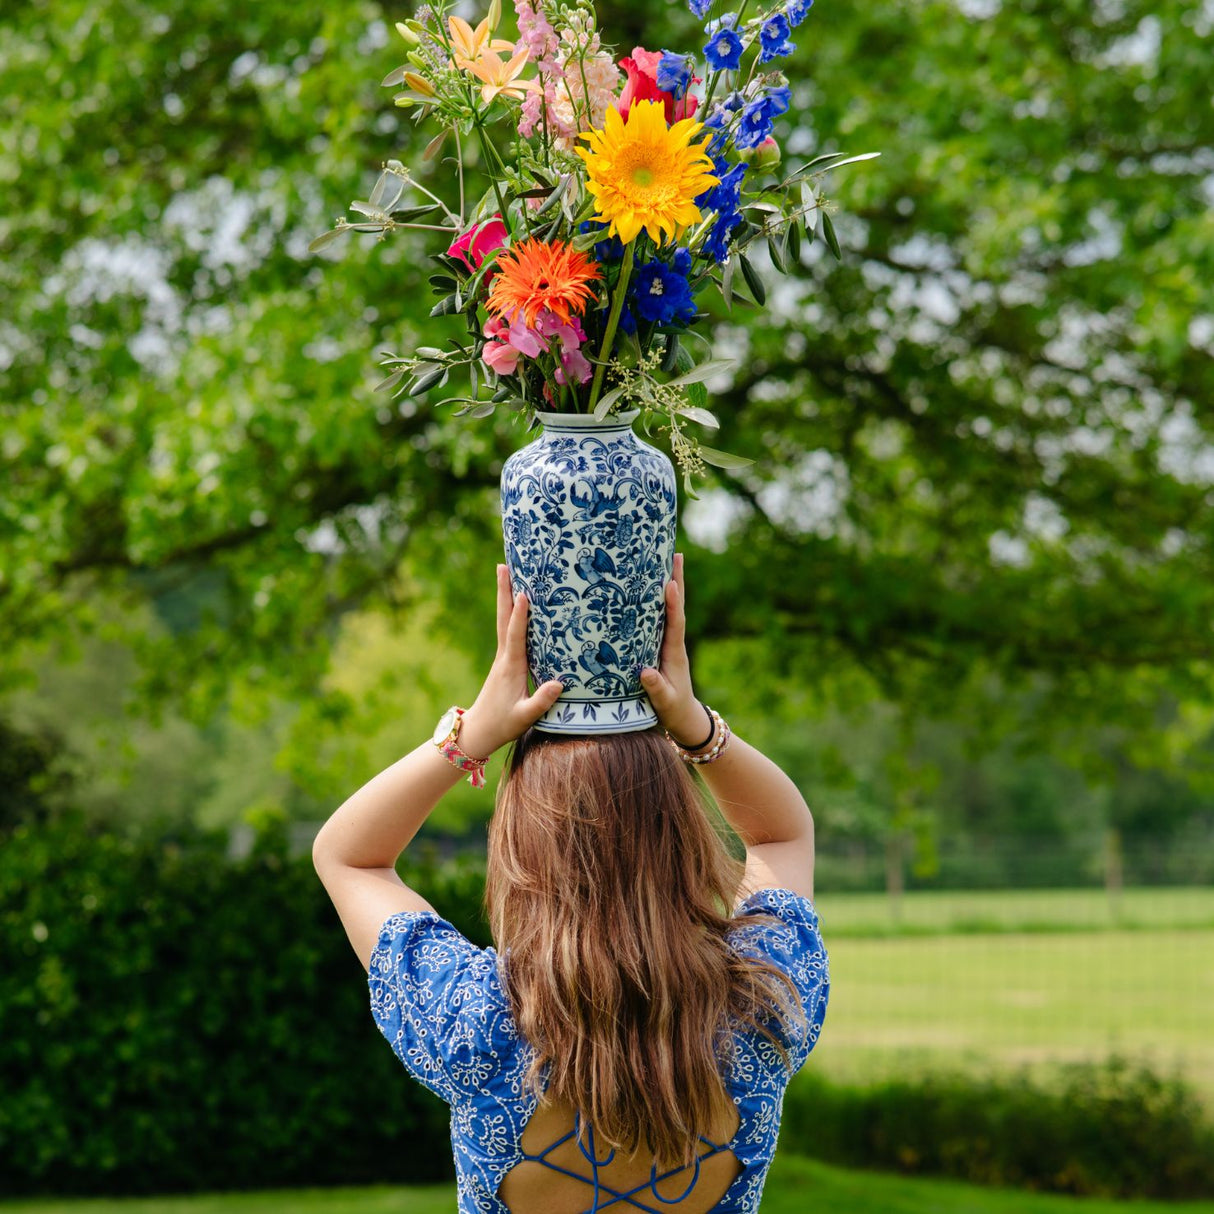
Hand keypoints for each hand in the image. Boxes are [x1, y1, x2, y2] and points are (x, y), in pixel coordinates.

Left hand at [457, 565, 563, 758]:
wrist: (478, 731)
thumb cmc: (502, 725)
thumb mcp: (524, 717)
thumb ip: (540, 701)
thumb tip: (558, 683)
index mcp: (510, 667)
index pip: (515, 634)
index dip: (520, 614)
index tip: (523, 591)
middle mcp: (504, 657)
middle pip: (503, 618)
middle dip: (503, 592)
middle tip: (502, 565)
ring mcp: (502, 658)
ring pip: (503, 622)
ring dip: (504, 597)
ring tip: (506, 573)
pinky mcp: (503, 662)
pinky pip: (507, 631)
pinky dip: (510, 614)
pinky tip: (515, 606)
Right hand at [639, 553, 708, 747]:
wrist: (683, 718)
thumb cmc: (673, 710)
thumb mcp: (664, 702)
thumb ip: (656, 688)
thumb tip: (645, 672)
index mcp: (675, 653)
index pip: (676, 623)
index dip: (674, 603)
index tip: (671, 583)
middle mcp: (674, 643)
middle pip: (677, 607)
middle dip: (677, 581)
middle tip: (676, 554)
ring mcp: (668, 643)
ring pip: (670, 609)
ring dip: (670, 585)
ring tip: (666, 559)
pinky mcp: (661, 646)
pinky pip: (661, 619)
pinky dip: (658, 601)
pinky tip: (650, 588)